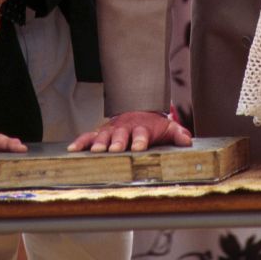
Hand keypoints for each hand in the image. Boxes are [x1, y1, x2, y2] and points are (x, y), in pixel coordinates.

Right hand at [68, 111, 191, 152]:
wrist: (137, 109)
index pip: (142, 134)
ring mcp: (111, 130)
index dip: (140, 140)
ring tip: (93, 151)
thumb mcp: (167, 128)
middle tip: (114, 149)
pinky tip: (72, 149)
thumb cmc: (153, 124)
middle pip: (121, 135)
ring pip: (103, 136)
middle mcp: (125, 128)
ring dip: (98, 143)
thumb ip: (177, 134)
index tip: (139, 147)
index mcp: (142, 128)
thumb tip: (187, 141)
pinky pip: (88, 136)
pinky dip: (80, 142)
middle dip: (117, 142)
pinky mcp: (100, 133)